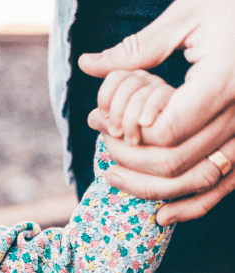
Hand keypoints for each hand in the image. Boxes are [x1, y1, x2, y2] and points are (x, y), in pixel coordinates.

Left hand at [78, 0, 234, 222]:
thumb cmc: (234, 9)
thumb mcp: (190, 14)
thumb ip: (138, 47)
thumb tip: (89, 65)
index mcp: (225, 80)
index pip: (164, 130)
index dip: (128, 135)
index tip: (104, 122)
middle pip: (173, 162)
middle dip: (128, 160)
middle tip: (102, 147)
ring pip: (196, 182)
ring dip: (149, 188)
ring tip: (113, 176)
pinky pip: (223, 188)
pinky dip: (191, 207)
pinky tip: (160, 216)